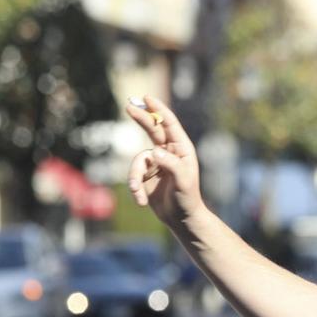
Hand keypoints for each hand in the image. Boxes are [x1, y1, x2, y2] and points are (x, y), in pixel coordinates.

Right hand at [124, 96, 205, 227]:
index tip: (147, 98)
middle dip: (141, 118)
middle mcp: (168, 152)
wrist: (181, 218)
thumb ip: (171, 165)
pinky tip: (141, 202)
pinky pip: (133, 175)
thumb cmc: (187, 198)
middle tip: (129, 106)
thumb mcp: (183, 182)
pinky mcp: (145, 174)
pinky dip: (134, 188)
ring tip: (138, 194)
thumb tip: (154, 153)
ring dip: (134, 177)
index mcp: (182, 149)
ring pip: (137, 160)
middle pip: (152, 129)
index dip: (158, 110)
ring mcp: (156, 162)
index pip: (169, 124)